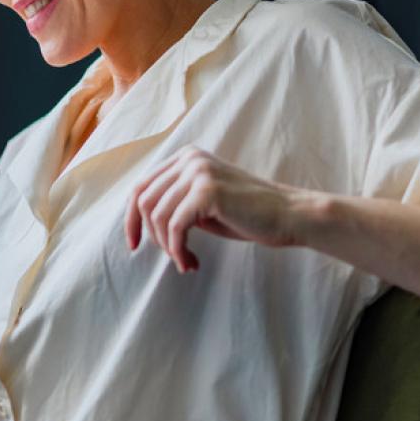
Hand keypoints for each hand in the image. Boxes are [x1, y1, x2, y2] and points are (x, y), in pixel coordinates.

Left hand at [125, 146, 305, 271]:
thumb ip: (175, 203)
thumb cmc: (247, 215)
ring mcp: (198, 171)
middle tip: (172, 257)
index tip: (134, 245)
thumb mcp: (203, 204)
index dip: (131, 219)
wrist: (288, 215)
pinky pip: (175, 227)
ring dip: (168, 247)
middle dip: (150, 235)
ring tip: (186, 261)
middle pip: (143, 200)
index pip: (141, 186)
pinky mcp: (208, 191)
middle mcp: (190, 159)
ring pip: (157, 216)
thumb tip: (138, 222)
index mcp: (186, 157)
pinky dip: (178, 250)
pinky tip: (190, 263)